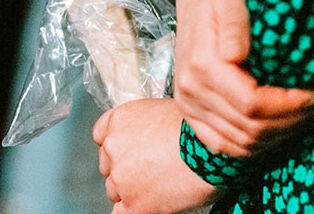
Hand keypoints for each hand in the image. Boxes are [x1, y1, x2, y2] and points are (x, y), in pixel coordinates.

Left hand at [92, 99, 216, 213]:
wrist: (211, 152)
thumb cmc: (199, 130)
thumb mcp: (166, 111)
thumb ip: (148, 126)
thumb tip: (151, 139)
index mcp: (120, 120)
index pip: (102, 136)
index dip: (118, 146)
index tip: (129, 151)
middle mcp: (114, 147)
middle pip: (109, 164)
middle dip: (125, 168)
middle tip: (149, 170)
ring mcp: (121, 177)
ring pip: (114, 189)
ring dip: (130, 190)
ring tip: (157, 186)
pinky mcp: (134, 204)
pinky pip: (120, 212)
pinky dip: (133, 209)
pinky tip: (148, 205)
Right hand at [174, 0, 313, 156]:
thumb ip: (235, 24)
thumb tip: (236, 54)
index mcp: (201, 65)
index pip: (251, 104)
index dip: (289, 106)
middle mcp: (190, 91)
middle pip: (249, 128)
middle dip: (292, 122)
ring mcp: (188, 106)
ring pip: (240, 143)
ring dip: (278, 136)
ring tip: (307, 116)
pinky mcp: (192, 115)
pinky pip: (224, 146)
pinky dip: (255, 145)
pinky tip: (280, 129)